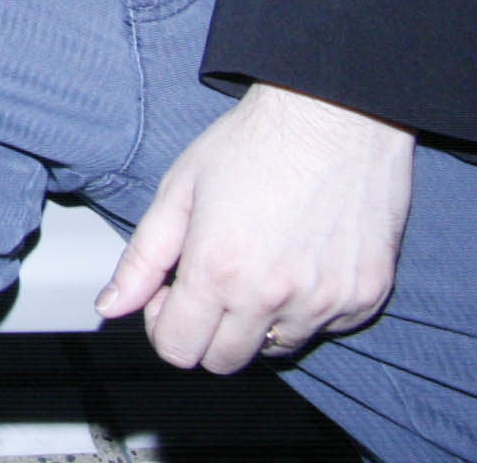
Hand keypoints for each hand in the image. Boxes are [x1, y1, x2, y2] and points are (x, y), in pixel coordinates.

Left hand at [96, 83, 413, 371]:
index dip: (164, 325)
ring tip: (259, 262)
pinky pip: (326, 327)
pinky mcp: (366, 296)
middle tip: (210, 280)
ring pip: (277, 347)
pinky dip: (308, 307)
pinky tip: (301, 258)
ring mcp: (326, 302)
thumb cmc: (253, 143)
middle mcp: (273, 297)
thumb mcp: (178, 191)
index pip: (179, 350)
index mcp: (218, 272)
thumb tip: (110, 307)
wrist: (334, 114)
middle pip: (225, 361)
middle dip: (207, 330)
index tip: (170, 294)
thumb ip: (141, 258)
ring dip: (259, 320)